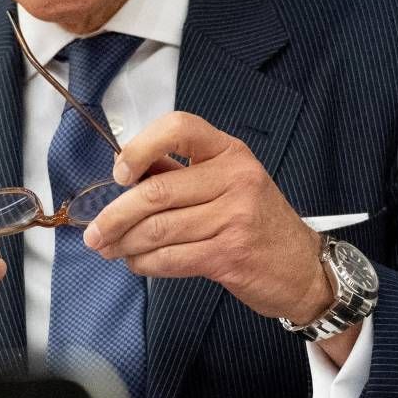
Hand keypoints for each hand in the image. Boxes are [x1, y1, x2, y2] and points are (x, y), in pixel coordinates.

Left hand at [81, 112, 334, 326]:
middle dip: (115, 215)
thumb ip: (182, 175)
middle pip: (156, 191)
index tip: (120, 173)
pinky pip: (170, 258)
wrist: (302, 268)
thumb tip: (125, 177)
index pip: (179, 128)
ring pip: (158, 229)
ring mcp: (235, 217)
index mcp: (230, 152)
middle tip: (94, 232)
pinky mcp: (229, 254)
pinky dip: (144, 264)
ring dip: (125, 244)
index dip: (140, 147)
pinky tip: (138, 264)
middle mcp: (235, 178)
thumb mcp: (228, 183)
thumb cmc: (257, 222)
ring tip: (110, 249)